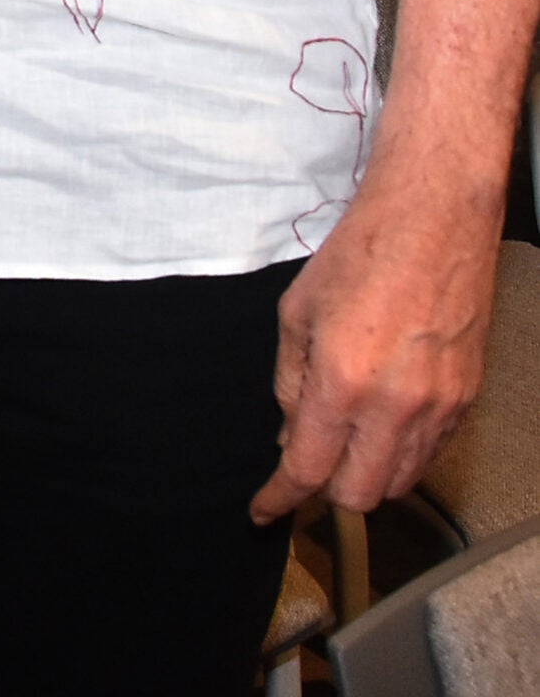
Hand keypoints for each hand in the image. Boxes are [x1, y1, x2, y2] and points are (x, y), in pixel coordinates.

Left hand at [249, 171, 498, 521]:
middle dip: (326, 490)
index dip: (280, 498)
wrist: (433, 220)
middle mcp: (395, 407)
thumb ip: (290, 381)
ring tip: (345, 440)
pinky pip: (431, 454)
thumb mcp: (297, 311)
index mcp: (342, 381)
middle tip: (306, 463)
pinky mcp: (466, 401)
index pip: (308, 470)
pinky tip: (383, 423)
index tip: (263, 511)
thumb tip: (289, 434)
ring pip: (401, 482)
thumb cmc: (360, 252)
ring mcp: (438, 408)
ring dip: (367, 475)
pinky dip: (402, 454)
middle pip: (359, 495)